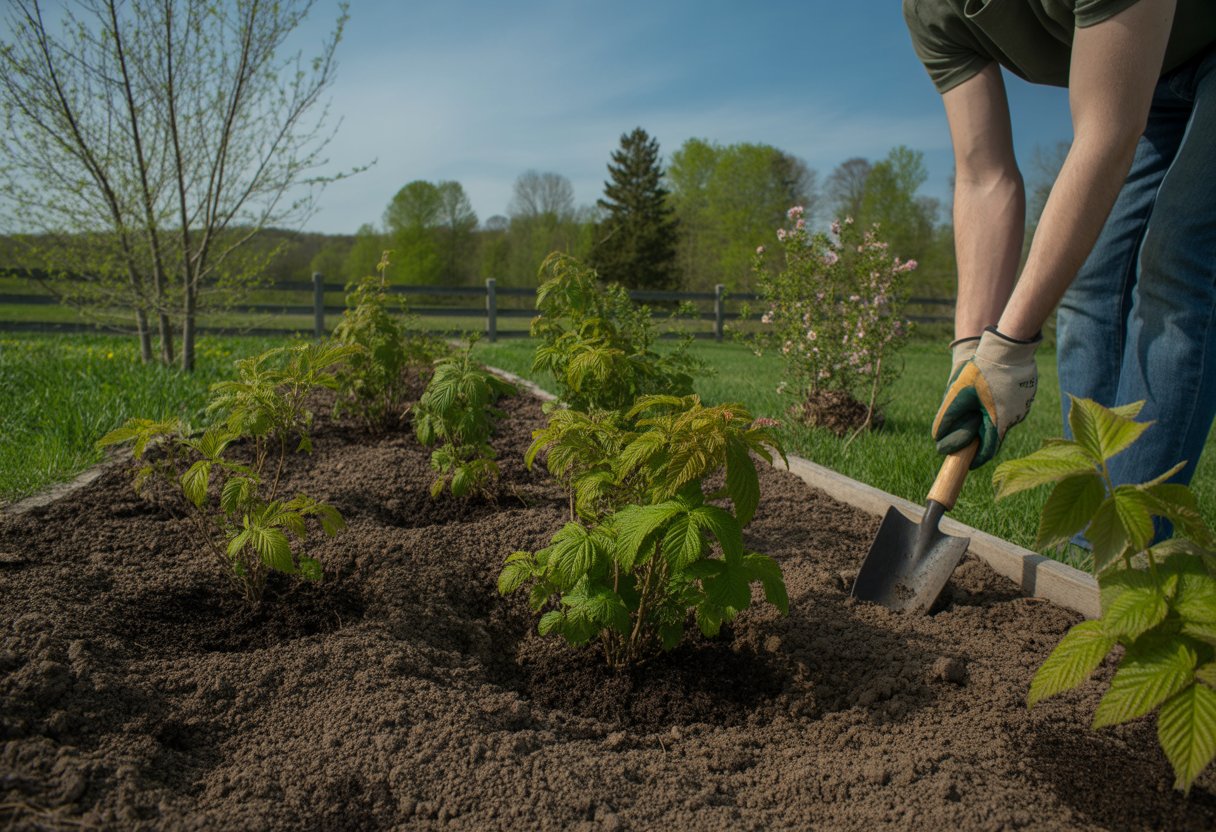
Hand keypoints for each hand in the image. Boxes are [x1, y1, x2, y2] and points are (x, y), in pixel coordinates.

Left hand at [932, 327, 1039, 467]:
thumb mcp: (959, 393)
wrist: (1009, 346)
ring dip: (990, 420)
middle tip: (968, 439)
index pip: (988, 450)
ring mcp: (1023, 405)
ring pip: (1003, 420)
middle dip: (981, 438)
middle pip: (995, 435)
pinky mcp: (1027, 394)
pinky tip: (990, 396)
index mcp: (999, 421)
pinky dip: (999, 407)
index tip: (967, 464)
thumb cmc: (982, 370)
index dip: (976, 458)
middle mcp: (1015, 417)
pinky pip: (1011, 407)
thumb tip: (937, 438)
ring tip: (977, 410)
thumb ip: (948, 416)